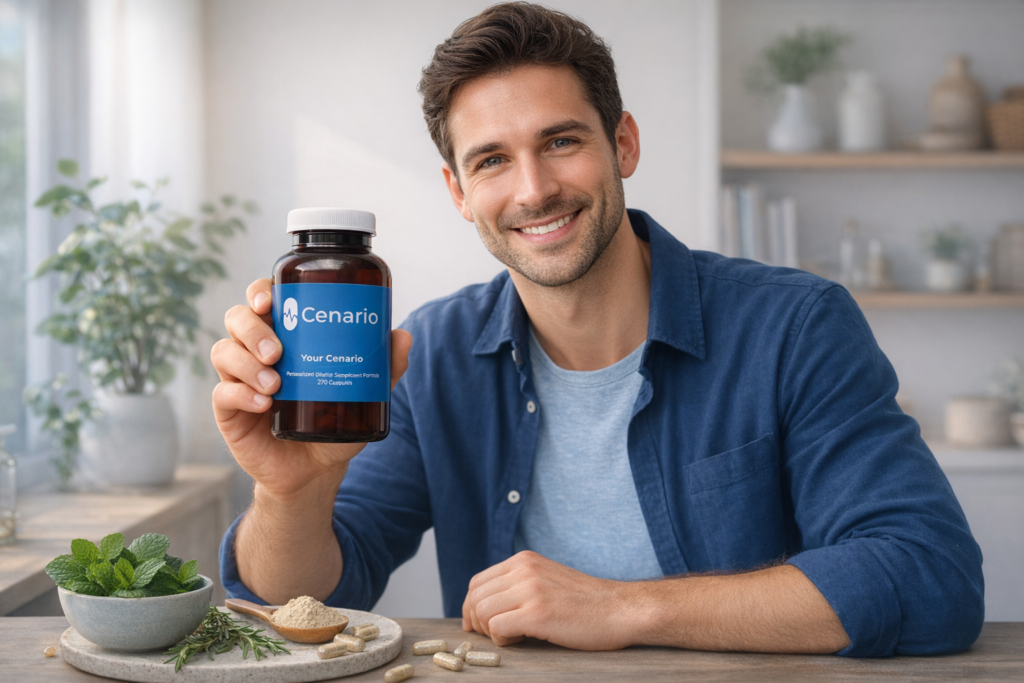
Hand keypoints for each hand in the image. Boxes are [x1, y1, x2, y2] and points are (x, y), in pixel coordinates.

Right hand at [211, 278, 412, 499]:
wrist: (317, 469)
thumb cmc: (335, 421)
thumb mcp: (363, 394)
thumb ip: (383, 367)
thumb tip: (403, 337)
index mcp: (284, 336)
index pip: (262, 300)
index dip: (260, 292)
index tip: (271, 300)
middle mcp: (256, 351)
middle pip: (237, 319)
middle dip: (253, 328)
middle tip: (278, 351)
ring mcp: (239, 379)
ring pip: (224, 351)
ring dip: (247, 363)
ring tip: (275, 384)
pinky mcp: (229, 411)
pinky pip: (223, 393)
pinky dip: (242, 394)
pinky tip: (265, 404)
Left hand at [461, 551, 636, 650]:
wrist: (621, 610)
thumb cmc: (587, 603)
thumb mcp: (548, 579)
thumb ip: (520, 584)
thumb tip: (486, 605)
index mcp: (524, 560)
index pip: (477, 582)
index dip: (473, 607)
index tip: (480, 625)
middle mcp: (523, 570)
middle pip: (475, 597)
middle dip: (477, 621)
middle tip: (494, 636)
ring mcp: (530, 590)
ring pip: (482, 612)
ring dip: (490, 631)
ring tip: (514, 636)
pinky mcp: (537, 613)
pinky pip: (497, 628)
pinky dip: (502, 640)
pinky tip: (522, 639)